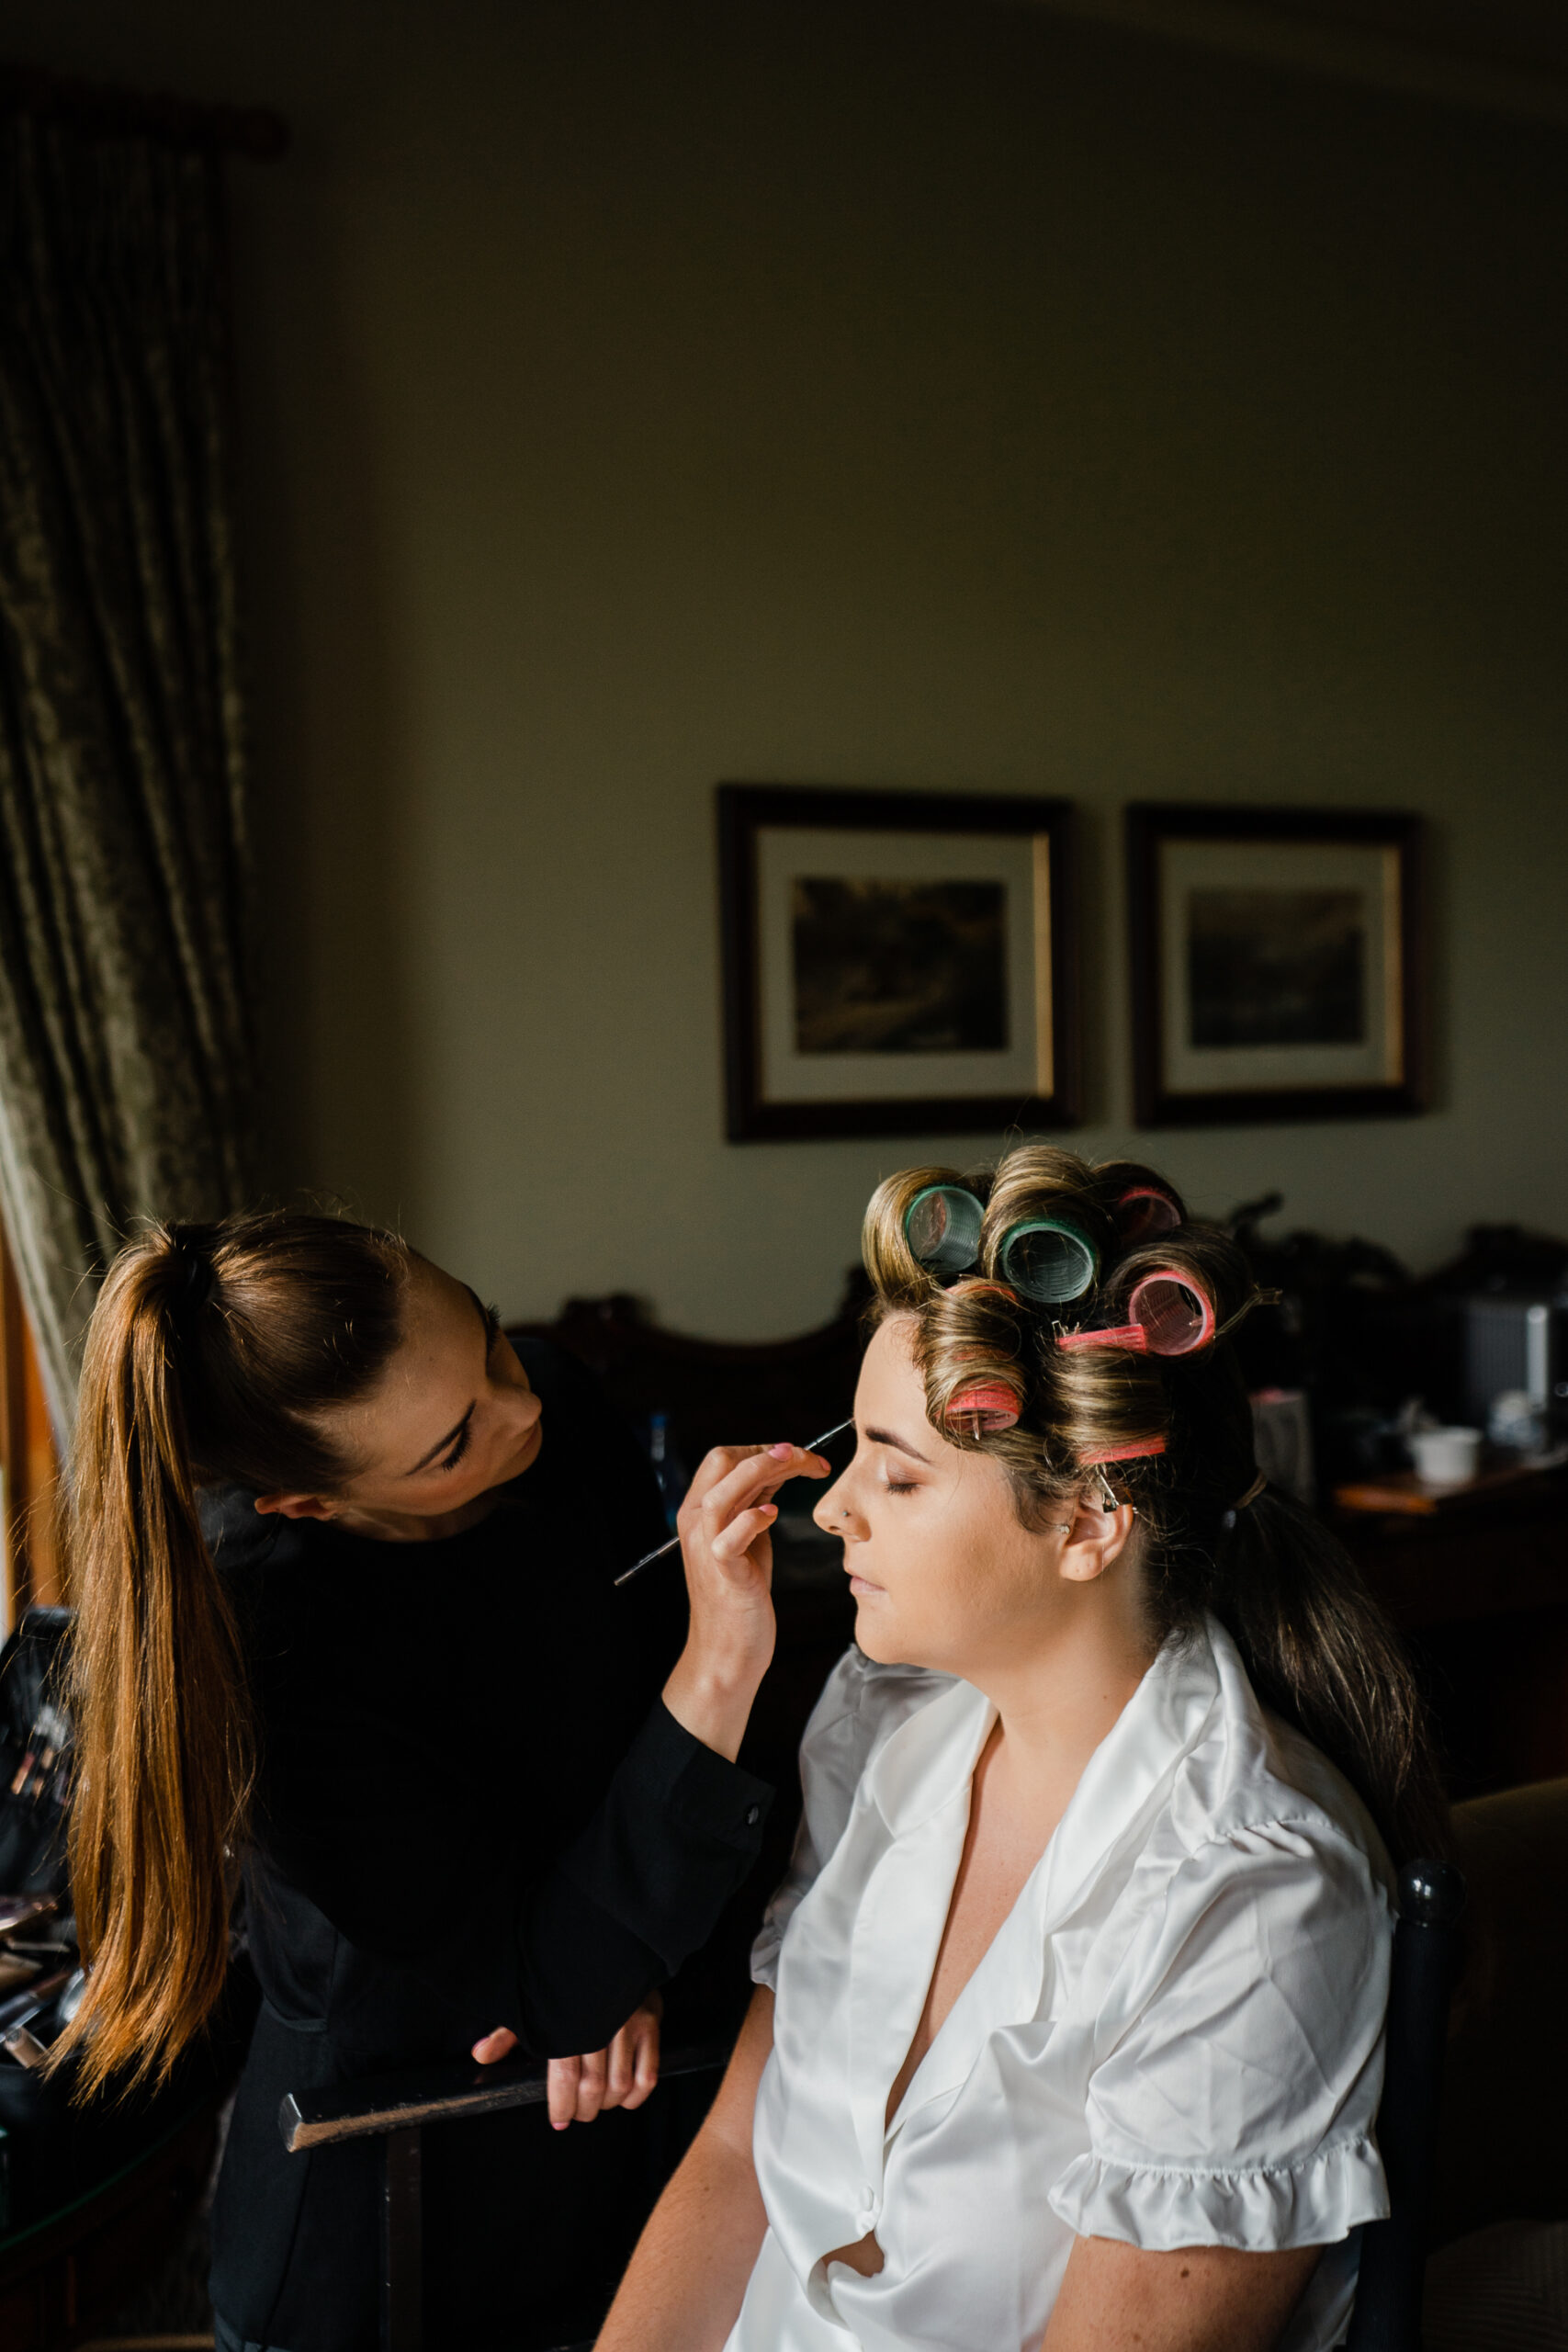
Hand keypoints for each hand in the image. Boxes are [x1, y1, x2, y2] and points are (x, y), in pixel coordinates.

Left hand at [468, 1997, 662, 2128]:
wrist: (606, 1944)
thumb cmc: (564, 1980)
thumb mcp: (533, 2001)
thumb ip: (509, 2032)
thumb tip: (480, 2055)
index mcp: (568, 2018)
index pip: (565, 2076)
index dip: (561, 2106)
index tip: (558, 2121)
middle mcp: (601, 2021)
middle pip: (594, 2086)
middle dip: (583, 2110)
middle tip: (577, 2114)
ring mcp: (629, 2022)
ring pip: (620, 2085)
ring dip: (608, 2105)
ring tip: (597, 2105)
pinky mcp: (651, 2022)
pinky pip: (648, 2075)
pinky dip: (636, 2096)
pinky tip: (624, 2098)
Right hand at [664, 1441, 830, 1758]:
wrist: (727, 1650)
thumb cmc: (742, 1591)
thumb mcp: (750, 1536)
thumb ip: (757, 1501)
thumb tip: (781, 1466)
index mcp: (699, 1509)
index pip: (724, 1456)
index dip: (765, 1448)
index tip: (802, 1456)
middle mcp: (695, 1522)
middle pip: (722, 1461)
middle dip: (771, 1451)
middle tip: (808, 1459)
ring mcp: (705, 1546)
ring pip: (723, 1491)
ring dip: (763, 1469)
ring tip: (798, 1466)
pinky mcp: (722, 1571)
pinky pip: (728, 1536)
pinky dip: (752, 1519)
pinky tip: (774, 1514)